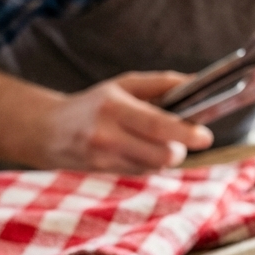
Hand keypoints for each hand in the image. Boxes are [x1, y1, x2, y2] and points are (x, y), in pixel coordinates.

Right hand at [32, 71, 213, 171]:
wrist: (48, 130)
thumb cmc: (95, 103)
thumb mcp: (124, 85)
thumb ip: (162, 83)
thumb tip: (198, 83)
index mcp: (113, 106)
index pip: (157, 125)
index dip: (185, 133)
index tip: (205, 136)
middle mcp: (106, 134)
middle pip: (161, 154)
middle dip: (180, 149)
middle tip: (184, 139)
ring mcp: (103, 157)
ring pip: (154, 166)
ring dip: (165, 157)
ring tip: (159, 142)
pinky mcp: (103, 171)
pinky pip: (142, 172)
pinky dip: (150, 163)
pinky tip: (140, 150)